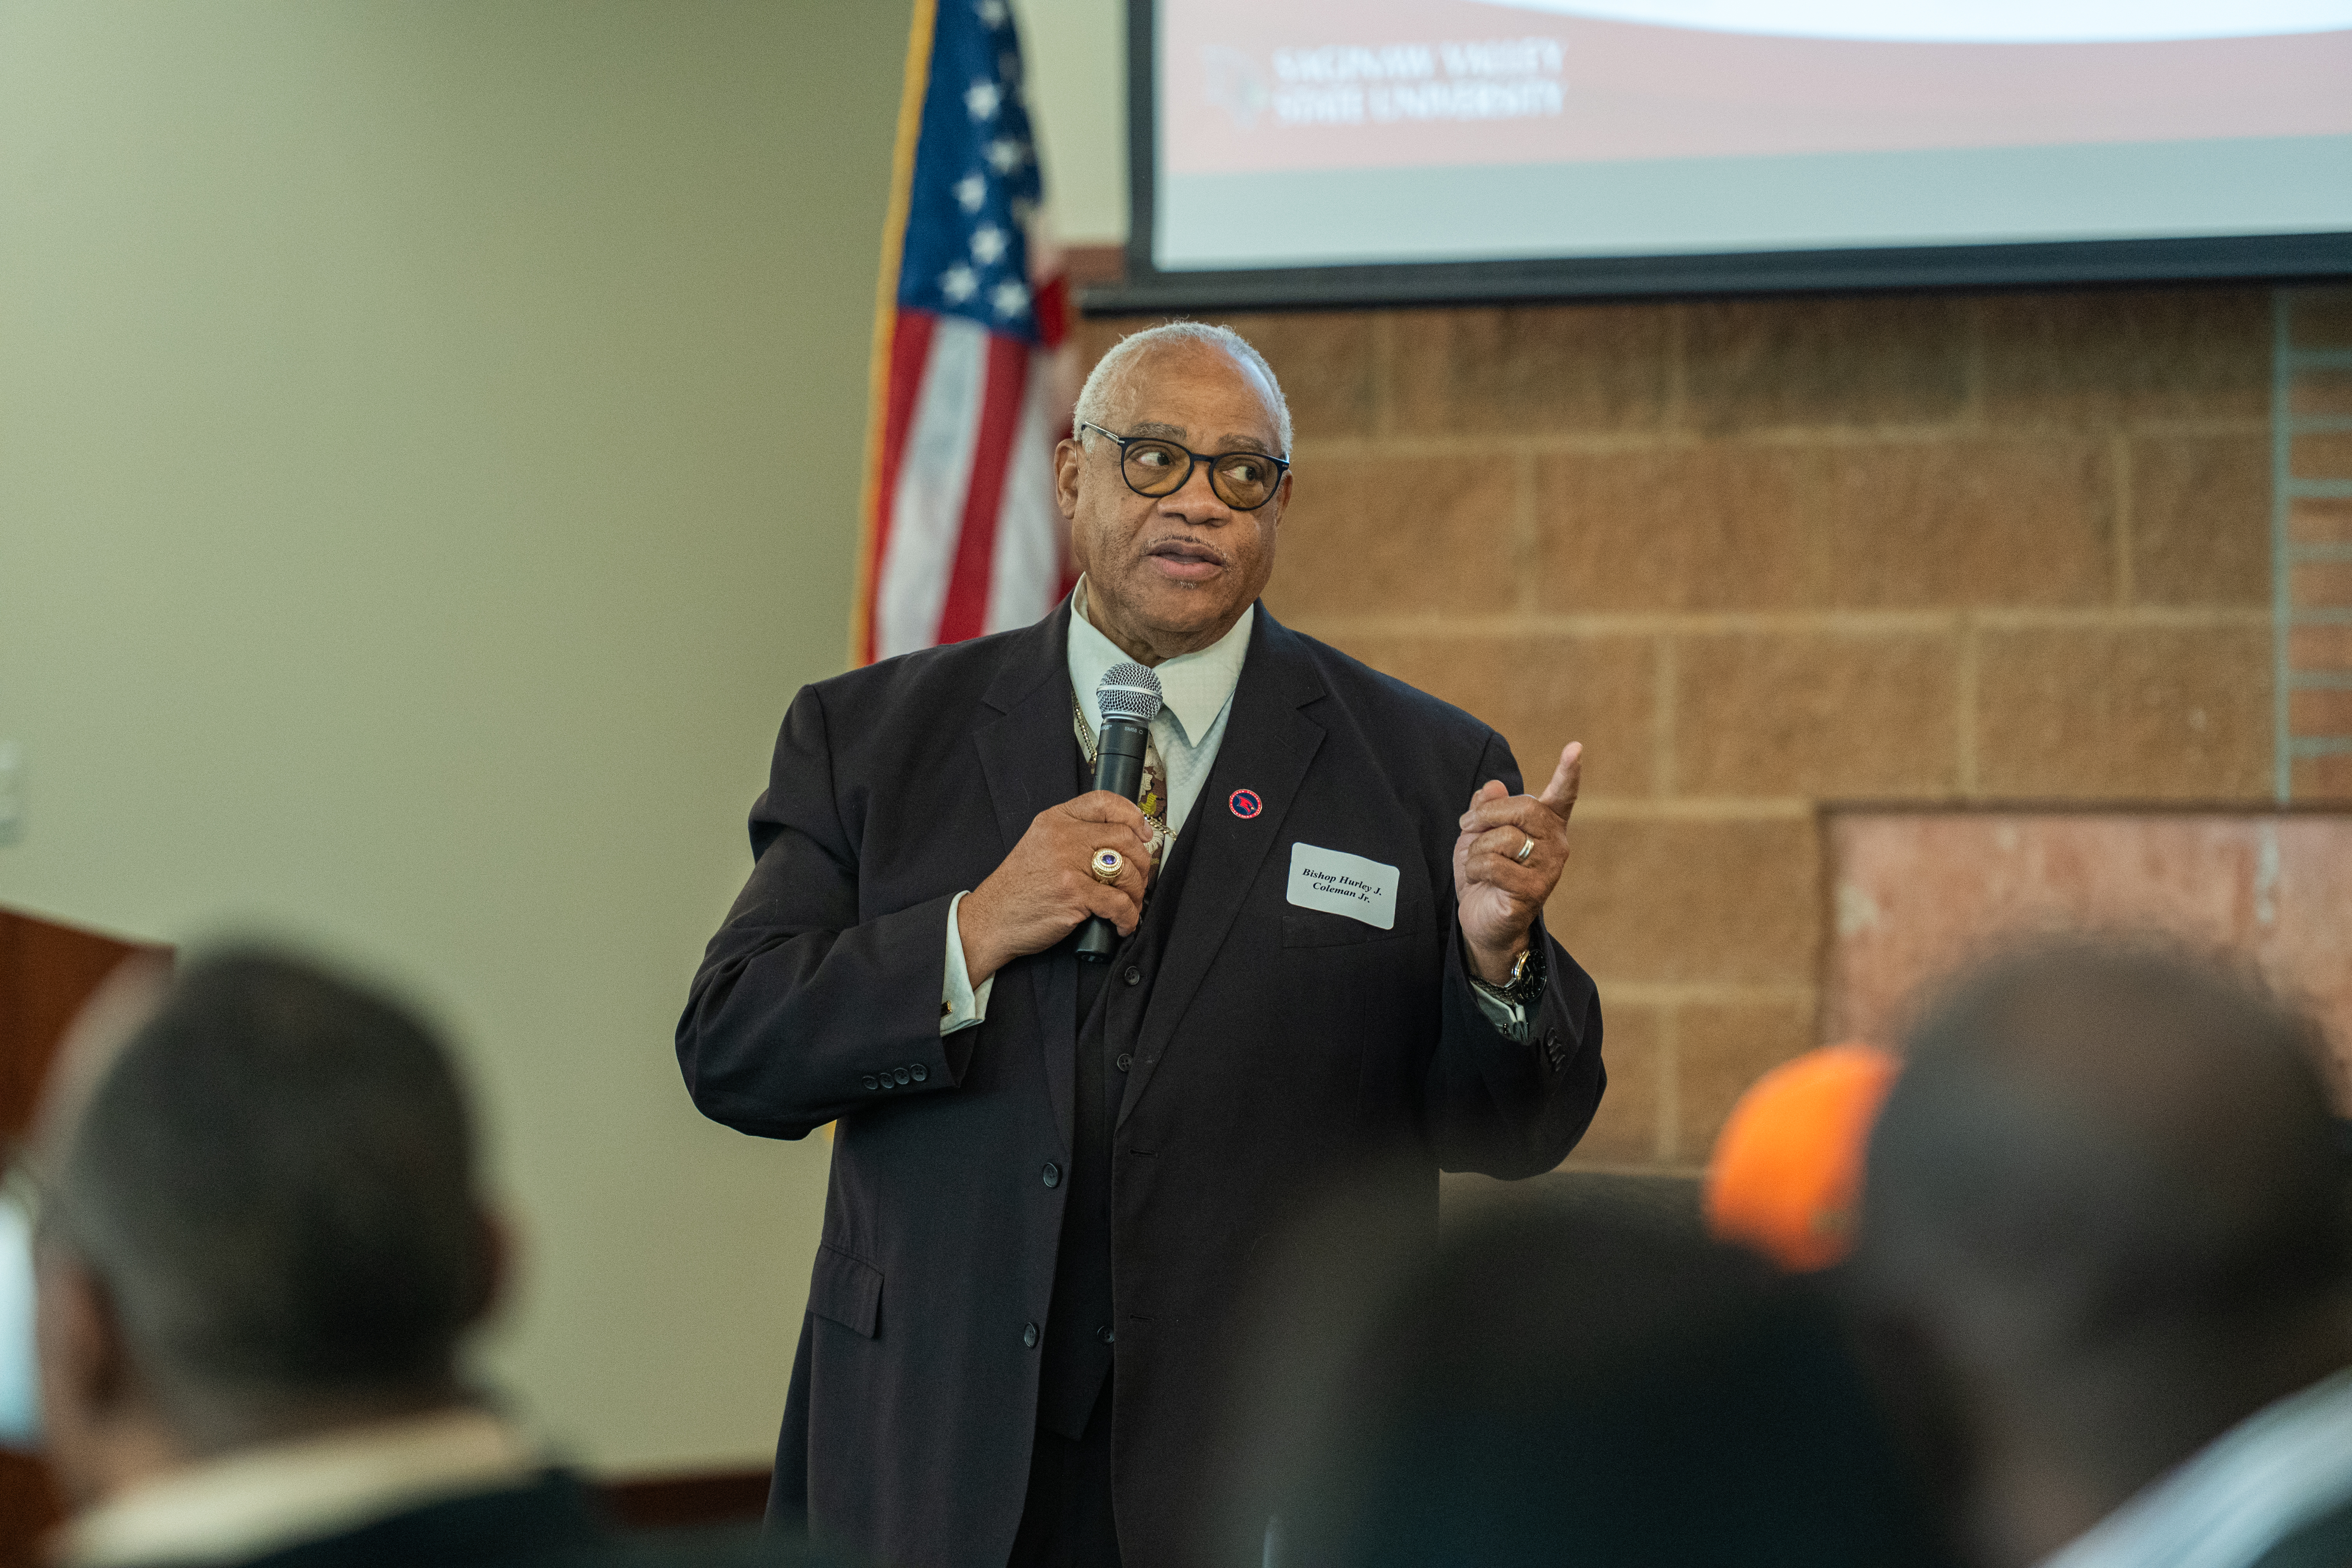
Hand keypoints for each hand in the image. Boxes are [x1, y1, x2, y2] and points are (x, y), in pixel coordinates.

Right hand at [958, 792, 1155, 983]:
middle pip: (1125, 837)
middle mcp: (1063, 836)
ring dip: (1136, 892)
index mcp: (1056, 819)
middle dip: (1142, 862)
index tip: (1144, 833)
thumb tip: (1124, 839)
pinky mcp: (1073, 894)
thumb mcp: (1041, 845)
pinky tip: (1122, 924)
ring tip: (1129, 904)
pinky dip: (1128, 917)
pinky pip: (1118, 903)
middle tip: (1138, 879)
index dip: (1133, 815)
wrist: (992, 919)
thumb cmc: (1020, 888)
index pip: (1105, 802)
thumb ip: (1074, 835)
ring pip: (1127, 870)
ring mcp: (1068, 864)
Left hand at [1453, 743, 1581, 984]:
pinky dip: (1476, 869)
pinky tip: (1481, 881)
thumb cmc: (1484, 874)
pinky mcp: (1534, 891)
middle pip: (1525, 809)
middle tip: (1467, 825)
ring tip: (1477, 864)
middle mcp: (1555, 845)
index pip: (1562, 796)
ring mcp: (1548, 869)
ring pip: (1506, 838)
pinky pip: (1496, 865)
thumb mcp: (1478, 835)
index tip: (1575, 747)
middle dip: (1487, 814)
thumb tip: (1493, 786)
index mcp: (1546, 826)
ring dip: (1478, 848)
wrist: (1482, 920)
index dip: (1569, 772)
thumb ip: (1486, 809)